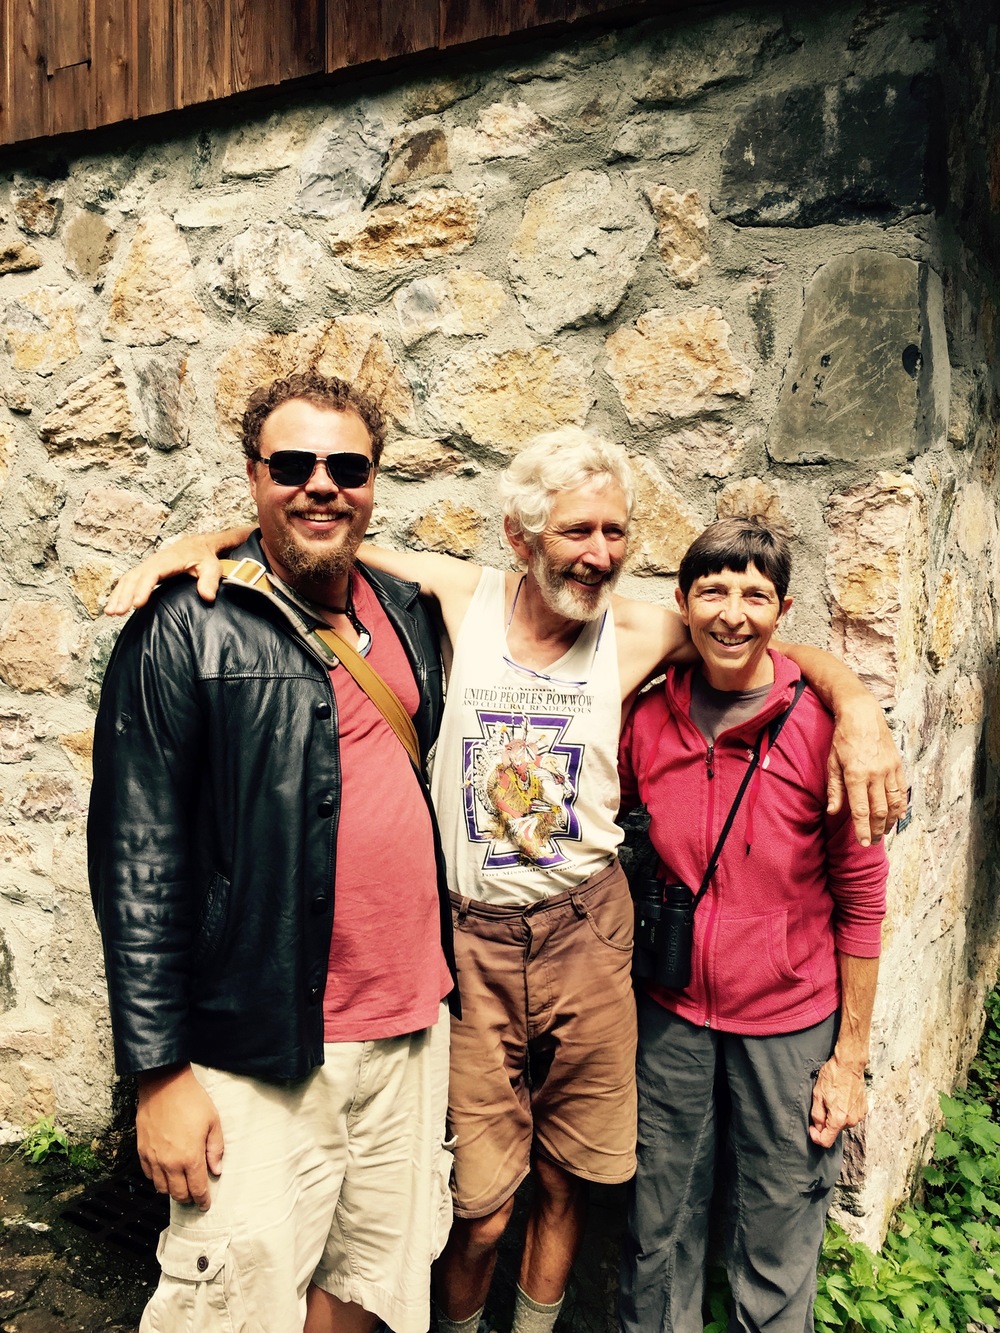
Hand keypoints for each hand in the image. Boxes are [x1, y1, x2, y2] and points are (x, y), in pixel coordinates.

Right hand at [104, 529, 249, 615]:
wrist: (197, 545)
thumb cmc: (204, 557)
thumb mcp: (212, 567)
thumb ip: (210, 581)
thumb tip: (207, 596)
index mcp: (170, 560)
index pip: (153, 573)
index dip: (143, 588)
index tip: (137, 603)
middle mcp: (154, 561)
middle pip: (135, 577)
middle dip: (124, 595)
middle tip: (117, 612)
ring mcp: (147, 566)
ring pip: (128, 579)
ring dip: (118, 595)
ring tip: (110, 612)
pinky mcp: (144, 571)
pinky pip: (128, 581)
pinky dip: (119, 593)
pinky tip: (113, 606)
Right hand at [136, 1065, 223, 1209]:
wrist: (164, 1084)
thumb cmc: (191, 1100)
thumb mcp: (213, 1122)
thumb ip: (215, 1149)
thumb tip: (216, 1170)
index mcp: (190, 1157)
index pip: (197, 1189)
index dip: (202, 1200)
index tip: (205, 1204)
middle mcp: (170, 1163)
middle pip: (178, 1193)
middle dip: (188, 1197)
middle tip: (194, 1195)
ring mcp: (153, 1158)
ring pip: (161, 1188)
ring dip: (172, 1190)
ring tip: (180, 1184)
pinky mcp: (142, 1150)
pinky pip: (148, 1174)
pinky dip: (157, 1178)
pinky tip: (165, 1172)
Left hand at [809, 1053, 867, 1147]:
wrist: (849, 1064)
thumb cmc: (833, 1077)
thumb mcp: (818, 1095)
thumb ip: (817, 1115)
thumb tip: (817, 1127)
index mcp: (839, 1119)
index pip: (826, 1141)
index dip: (816, 1137)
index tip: (812, 1128)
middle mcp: (851, 1120)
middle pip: (835, 1130)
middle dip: (826, 1122)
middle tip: (823, 1105)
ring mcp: (859, 1115)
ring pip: (843, 1123)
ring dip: (836, 1116)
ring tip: (833, 1099)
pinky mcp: (864, 1109)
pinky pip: (851, 1116)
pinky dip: (845, 1111)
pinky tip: (842, 1098)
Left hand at [826, 694, 906, 845]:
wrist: (862, 715)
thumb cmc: (843, 738)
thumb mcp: (832, 762)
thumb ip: (834, 789)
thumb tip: (833, 811)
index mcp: (856, 774)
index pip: (861, 810)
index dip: (862, 829)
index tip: (863, 843)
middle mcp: (875, 774)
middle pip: (879, 810)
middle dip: (876, 829)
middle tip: (872, 841)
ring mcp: (889, 769)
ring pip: (894, 803)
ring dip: (890, 821)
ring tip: (884, 831)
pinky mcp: (898, 765)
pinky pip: (902, 790)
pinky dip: (901, 806)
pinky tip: (897, 815)